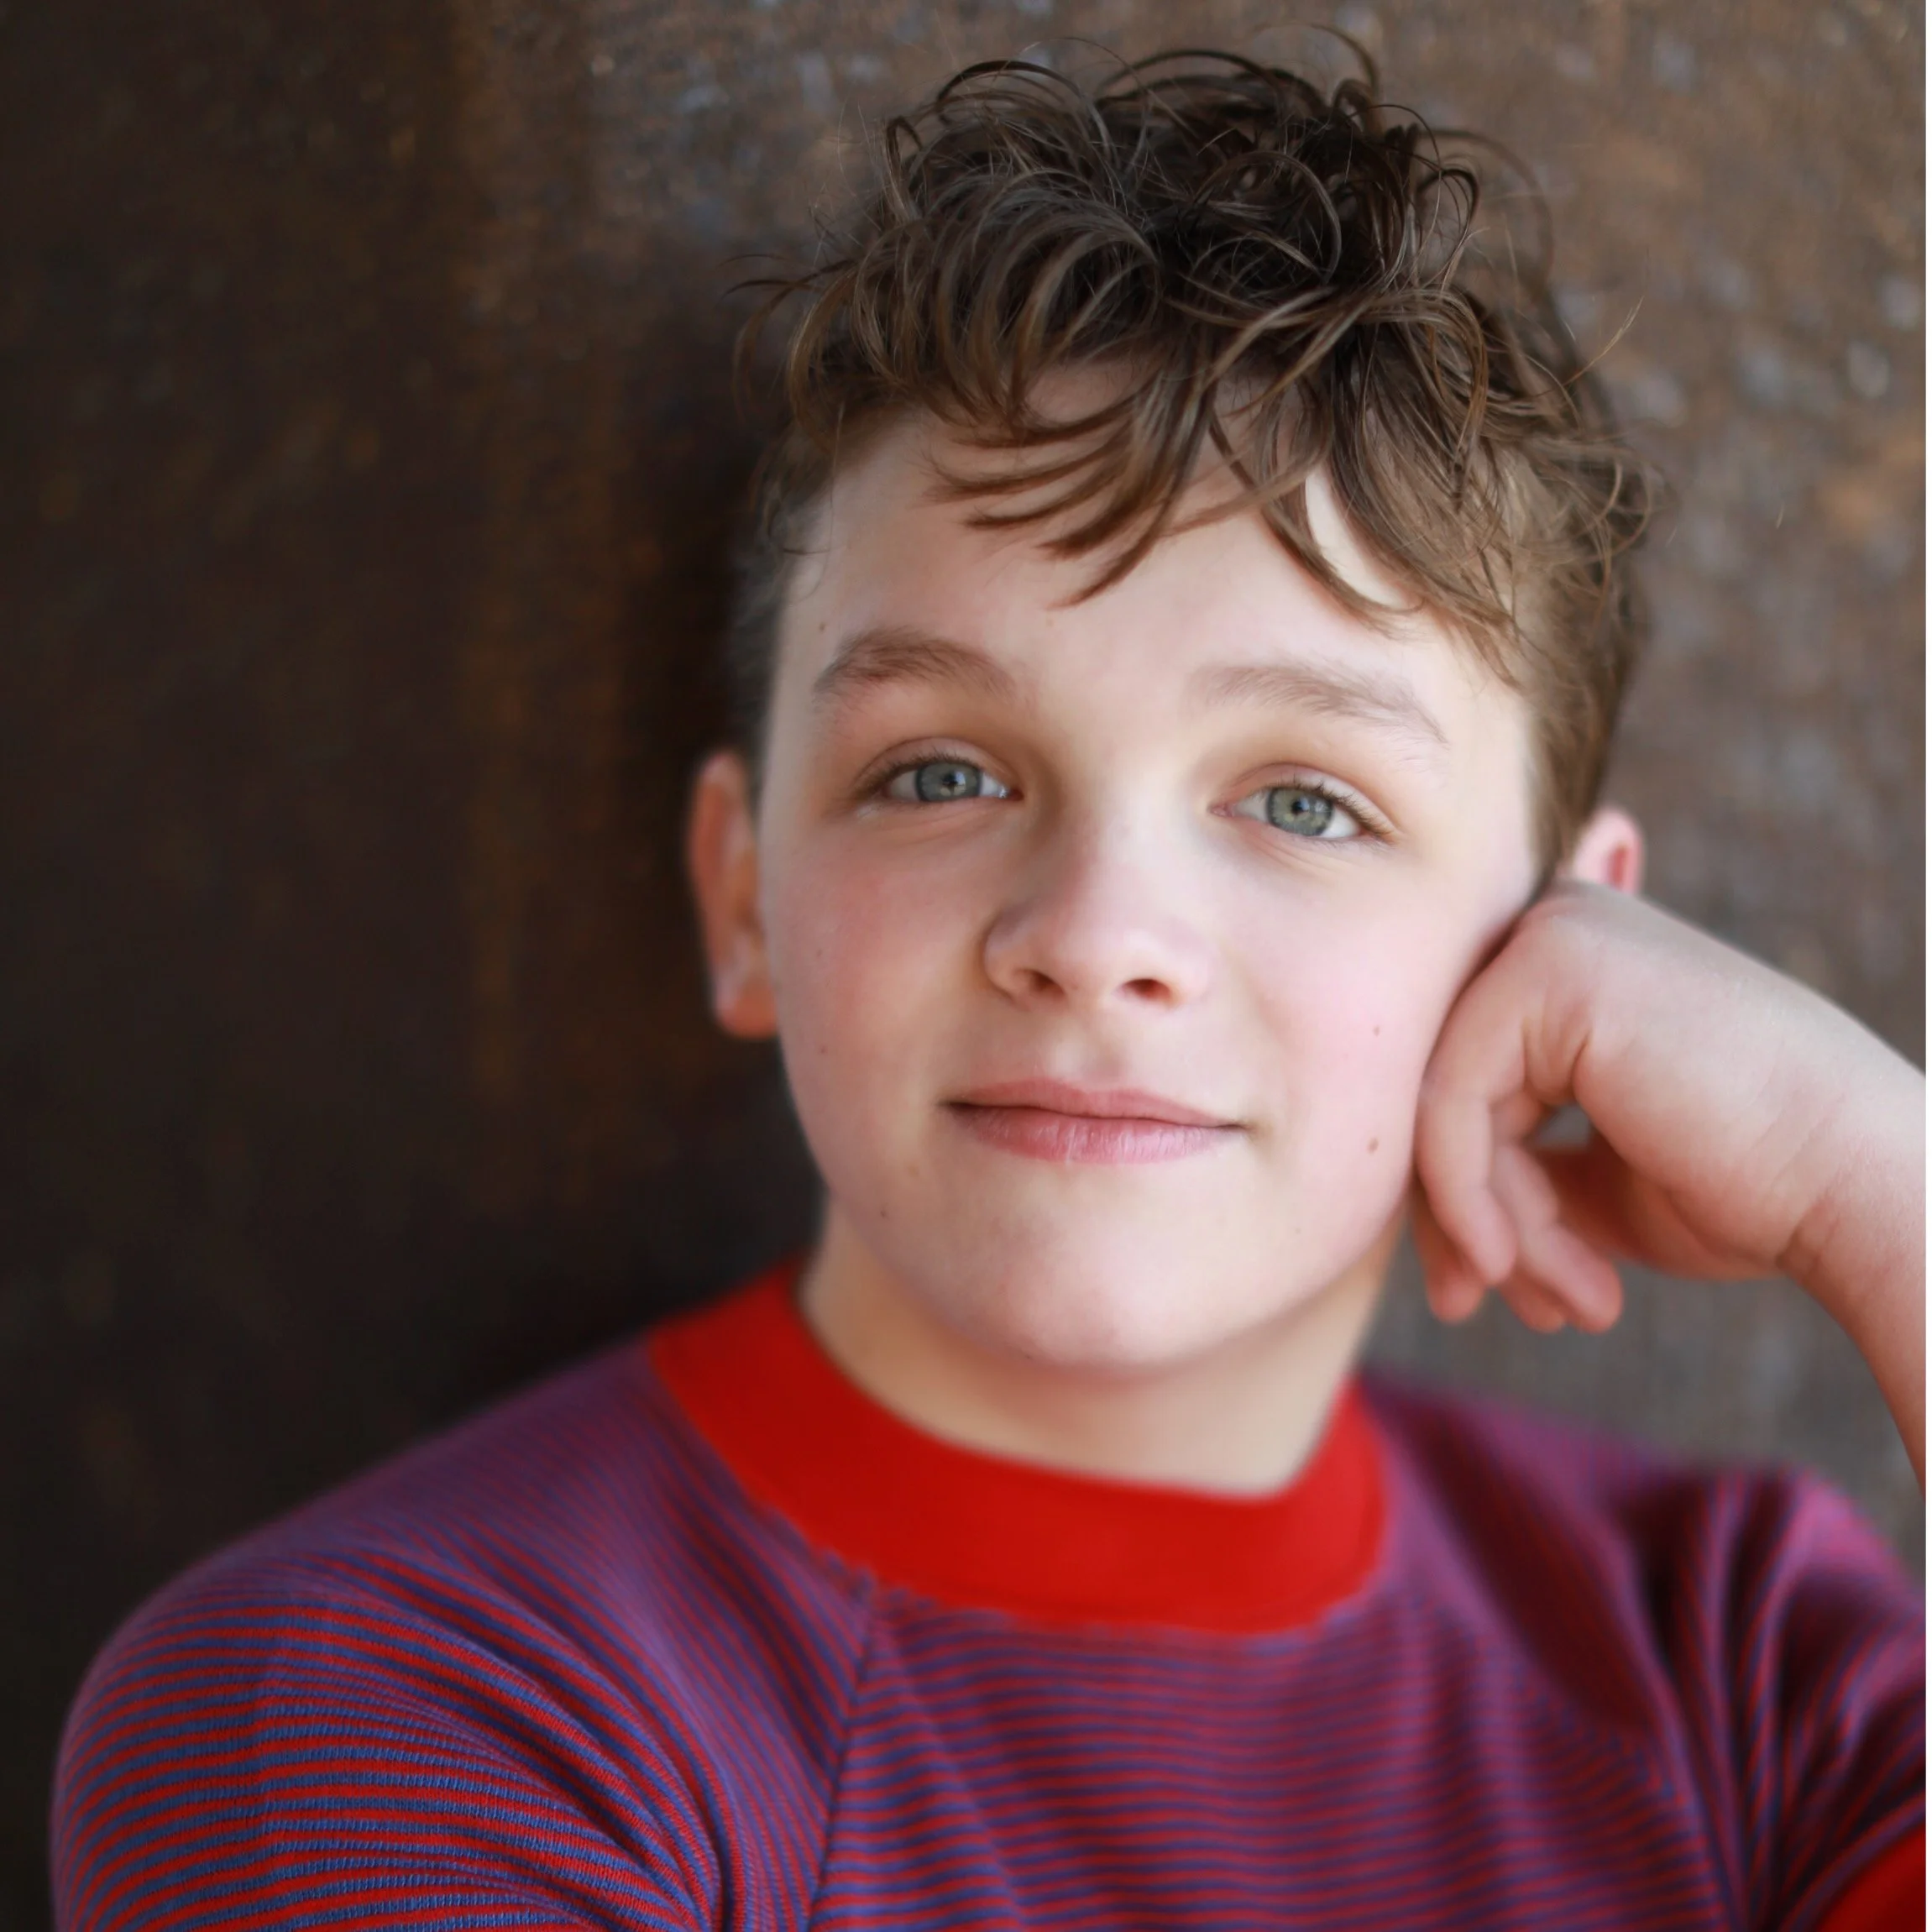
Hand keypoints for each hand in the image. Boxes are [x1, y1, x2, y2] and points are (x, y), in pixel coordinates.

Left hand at [1411, 880, 1924, 1477]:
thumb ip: (1513, 1163)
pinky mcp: (1548, 965)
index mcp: (1572, 962)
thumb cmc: (1749, 1188)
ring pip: (1439, 1104)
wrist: (1857, 1191)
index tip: (1478, 1290)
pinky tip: (1517, 1264)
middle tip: (1485, 1307)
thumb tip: (1423, 1206)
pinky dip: (1468, 1197)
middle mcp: (1557, 923)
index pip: (1460, 1080)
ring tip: (1560, 1299)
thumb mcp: (1599, 1179)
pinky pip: (1449, 1100)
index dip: (1459, 1194)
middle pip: (1438, 1086)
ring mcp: (1552, 933)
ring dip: (1487, 1225)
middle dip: (1456, 1214)